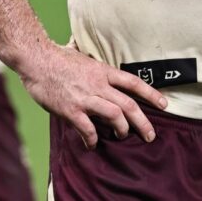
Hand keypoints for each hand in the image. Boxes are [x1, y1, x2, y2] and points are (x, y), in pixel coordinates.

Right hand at [19, 42, 167, 149]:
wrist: (37, 58)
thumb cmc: (58, 58)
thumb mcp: (84, 58)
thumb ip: (96, 70)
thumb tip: (103, 72)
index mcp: (103, 71)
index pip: (133, 83)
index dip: (151, 94)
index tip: (164, 105)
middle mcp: (98, 84)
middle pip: (129, 104)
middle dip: (143, 122)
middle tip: (150, 135)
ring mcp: (85, 97)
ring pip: (114, 115)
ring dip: (122, 130)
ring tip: (122, 137)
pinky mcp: (71, 109)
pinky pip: (87, 128)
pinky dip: (93, 139)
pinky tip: (92, 144)